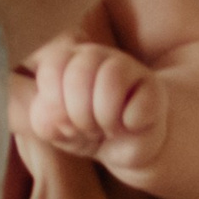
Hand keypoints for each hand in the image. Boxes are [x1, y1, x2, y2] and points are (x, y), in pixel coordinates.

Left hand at [13, 38, 168, 164]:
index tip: (64, 122)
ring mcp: (128, 67)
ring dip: (104, 118)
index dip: (55, 104)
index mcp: (66, 59)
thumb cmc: (87, 130)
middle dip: (79, 114)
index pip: (51, 68)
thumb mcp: (58, 130)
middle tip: (88, 129)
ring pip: (111, 80)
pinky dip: (129, 125)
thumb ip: (45, 120)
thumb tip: (54, 114)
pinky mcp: (154, 88)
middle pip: (78, 75)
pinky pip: (138, 106)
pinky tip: (130, 127)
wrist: (129, 143)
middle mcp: (96, 55)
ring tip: (108, 129)